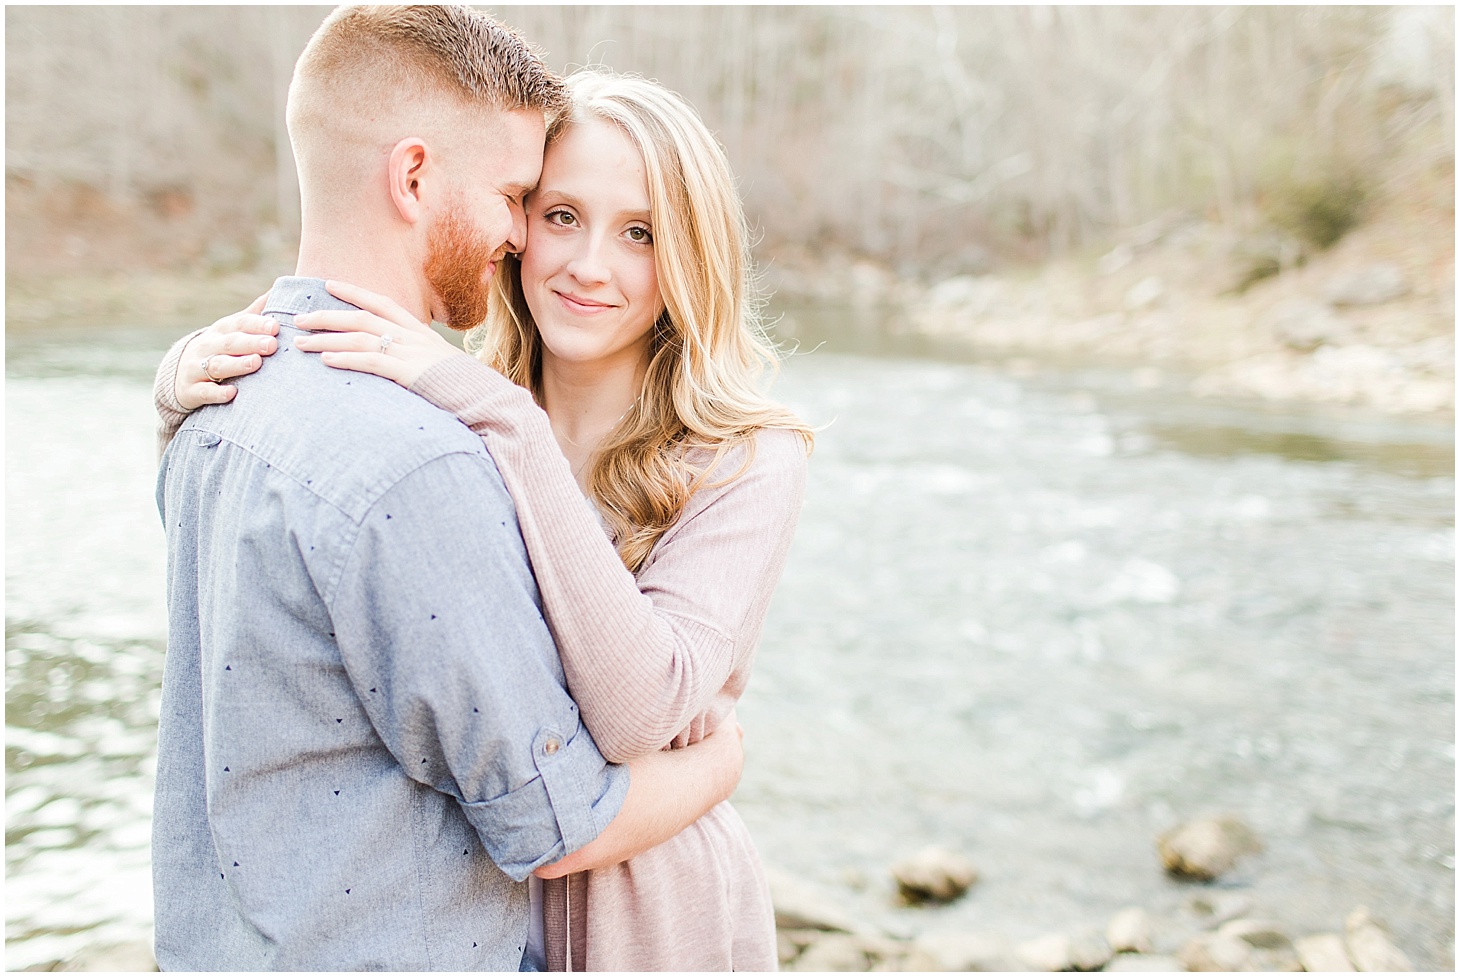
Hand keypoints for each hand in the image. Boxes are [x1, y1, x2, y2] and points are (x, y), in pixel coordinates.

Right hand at [175, 293, 277, 408]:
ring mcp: (196, 368)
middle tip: (272, 345)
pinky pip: (204, 392)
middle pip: (230, 343)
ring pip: (217, 365)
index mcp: (221, 331)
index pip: (239, 324)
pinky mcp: (192, 390)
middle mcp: (207, 347)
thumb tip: (278, 288)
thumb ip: (255, 313)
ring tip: (256, 363)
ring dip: (237, 364)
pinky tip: (232, 393)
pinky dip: (217, 392)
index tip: (275, 326)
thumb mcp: (232, 330)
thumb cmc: (219, 349)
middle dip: (251, 343)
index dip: (256, 324)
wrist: (181, 376)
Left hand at [291, 280, 463, 389]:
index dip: (355, 292)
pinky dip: (346, 359)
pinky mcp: (410, 373)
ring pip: (360, 338)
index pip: (384, 303)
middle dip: (327, 316)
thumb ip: (421, 360)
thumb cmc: (467, 390)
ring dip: (326, 339)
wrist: (489, 401)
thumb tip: (402, 364)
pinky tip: (325, 361)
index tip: (329, 284)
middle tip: (300, 318)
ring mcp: (412, 353)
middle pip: (363, 317)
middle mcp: (414, 338)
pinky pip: (372, 361)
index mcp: (422, 332)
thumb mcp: (443, 367)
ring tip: (301, 343)